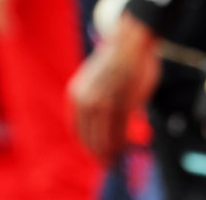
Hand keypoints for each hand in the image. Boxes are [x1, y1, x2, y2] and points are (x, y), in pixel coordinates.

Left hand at [69, 13, 160, 161]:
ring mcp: (103, 103)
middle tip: (108, 163)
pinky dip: (122, 141)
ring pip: (104, 136)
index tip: (95, 153)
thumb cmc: (116, 58)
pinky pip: (119, 130)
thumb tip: (101, 123)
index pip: (78, 130)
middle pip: (90, 137)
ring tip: (117, 159)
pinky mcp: (121, 103)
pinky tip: (126, 146)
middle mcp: (86, 101)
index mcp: (76, 94)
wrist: (130, 41)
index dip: (87, 144)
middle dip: (99, 153)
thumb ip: (94, 101)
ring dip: (111, 151)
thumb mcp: (94, 79)